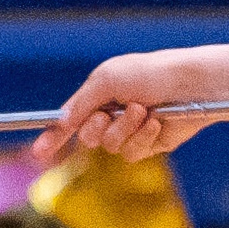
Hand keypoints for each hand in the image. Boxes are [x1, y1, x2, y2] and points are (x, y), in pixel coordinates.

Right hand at [31, 50, 216, 168]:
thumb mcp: (107, 81)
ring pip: (111, 146)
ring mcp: (131, 132)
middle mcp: (112, 115)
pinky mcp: (150, 145)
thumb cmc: (148, 74)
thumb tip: (60, 122)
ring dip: (125, 128)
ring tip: (143, 110)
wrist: (189, 86)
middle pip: (88, 138)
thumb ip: (81, 103)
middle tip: (108, 115)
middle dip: (96, 128)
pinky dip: (143, 138)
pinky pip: (133, 153)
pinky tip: (156, 122)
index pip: (69, 120)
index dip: (53, 136)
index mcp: (98, 96)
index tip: (39, 153)